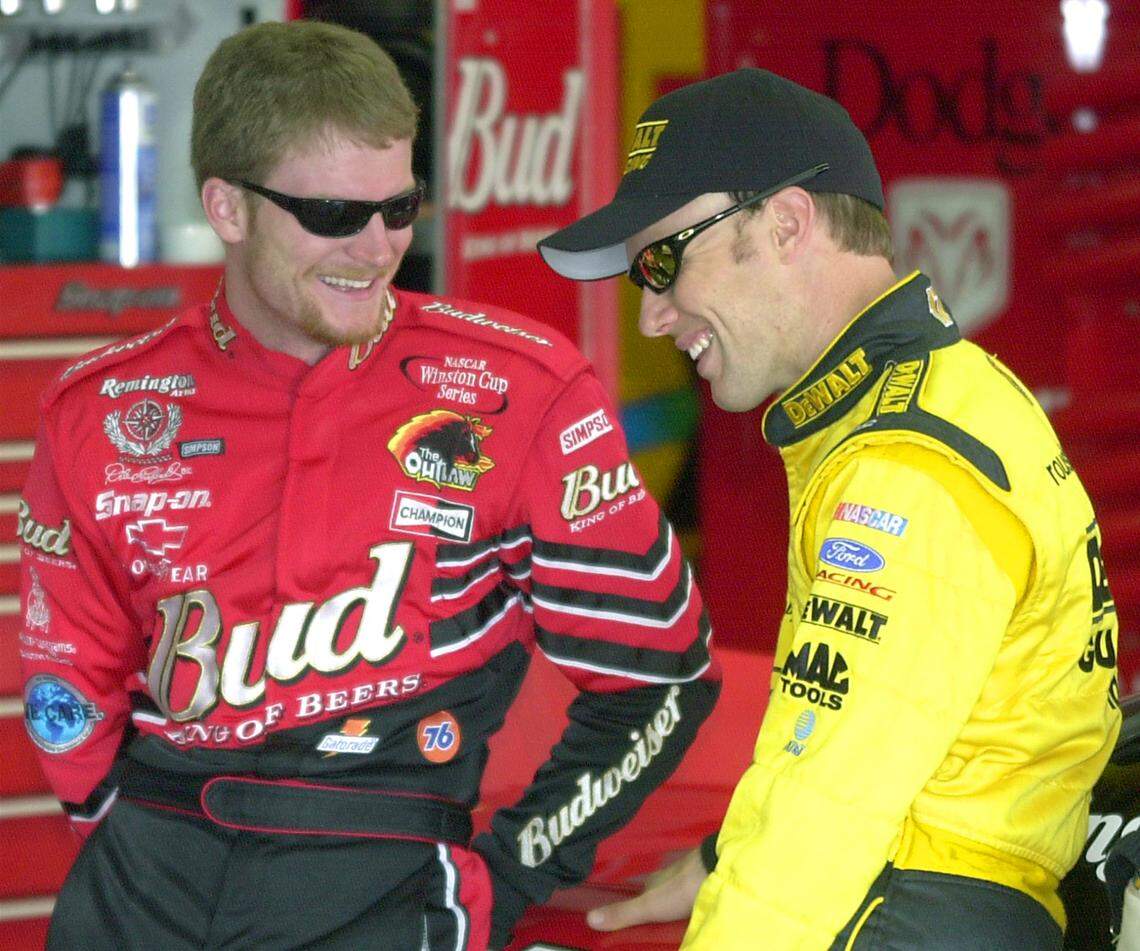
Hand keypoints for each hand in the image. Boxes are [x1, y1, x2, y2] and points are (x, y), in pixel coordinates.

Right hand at [586, 847, 706, 931]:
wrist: (718, 870)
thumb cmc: (681, 887)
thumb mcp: (649, 905)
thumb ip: (622, 913)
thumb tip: (587, 918)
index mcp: (653, 881)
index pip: (641, 893)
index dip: (637, 904)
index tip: (634, 915)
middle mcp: (669, 875)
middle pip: (660, 890)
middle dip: (657, 900)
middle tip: (654, 916)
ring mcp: (689, 874)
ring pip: (678, 888)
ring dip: (675, 898)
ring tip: (673, 912)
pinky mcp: (708, 877)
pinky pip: (695, 888)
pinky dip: (692, 896)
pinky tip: (694, 904)